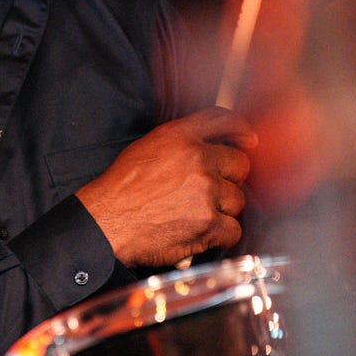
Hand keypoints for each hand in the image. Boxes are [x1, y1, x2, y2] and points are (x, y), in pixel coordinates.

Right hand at [76, 106, 255, 267]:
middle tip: (213, 191)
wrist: (107, 221)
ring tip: (198, 215)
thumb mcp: (147, 148)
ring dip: (223, 209)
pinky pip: (233, 229)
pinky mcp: (209, 223)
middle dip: (229, 178)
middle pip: (239, 164)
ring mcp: (206, 191)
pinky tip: (202, 233)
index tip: (249, 139)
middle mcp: (197, 159)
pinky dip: (220, 235)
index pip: (221, 120)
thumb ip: (180, 143)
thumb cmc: (120, 189)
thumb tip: (207, 148)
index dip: (240, 129)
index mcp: (180, 137)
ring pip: (237, 200)